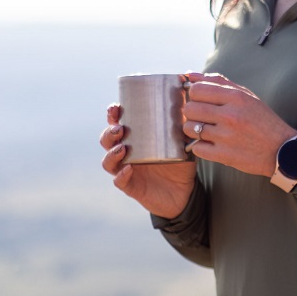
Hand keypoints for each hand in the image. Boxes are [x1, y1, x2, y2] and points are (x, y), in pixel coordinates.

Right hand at [99, 102, 197, 218]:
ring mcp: (126, 171)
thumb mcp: (183, 143)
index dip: (112, 116)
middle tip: (119, 128)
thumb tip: (189, 103)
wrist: (184, 193)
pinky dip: (121, 175)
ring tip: (122, 148)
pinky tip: (128, 169)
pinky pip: (119, 181)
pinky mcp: (131, 187)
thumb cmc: (180, 164)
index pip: (117, 124)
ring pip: (108, 161)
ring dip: (111, 153)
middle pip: (107, 141)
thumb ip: (183, 127)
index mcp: (135, 140)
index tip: (116, 108)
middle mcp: (126, 154)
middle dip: (109, 133)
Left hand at [180, 74, 296, 179]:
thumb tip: (190, 75)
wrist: (282, 150)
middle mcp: (230, 115)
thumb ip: (219, 82)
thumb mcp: (246, 96)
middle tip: (204, 117)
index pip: (197, 89)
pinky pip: (196, 148)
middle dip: (194, 113)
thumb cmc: (262, 121)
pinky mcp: (224, 155)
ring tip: (207, 131)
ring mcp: (226, 136)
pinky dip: (200, 147)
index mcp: (236, 97)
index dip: (195, 95)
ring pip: (190, 128)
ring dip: (195, 130)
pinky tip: (212, 144)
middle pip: (189, 109)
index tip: (203, 101)